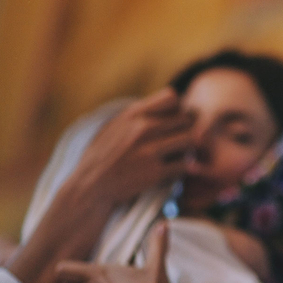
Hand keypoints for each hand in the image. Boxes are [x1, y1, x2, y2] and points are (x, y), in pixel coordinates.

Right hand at [73, 88, 195, 205]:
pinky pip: (185, 164)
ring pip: (191, 140)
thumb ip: (140, 113)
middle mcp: (142, 128)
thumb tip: (169, 98)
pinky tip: (176, 169)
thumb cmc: (105, 154)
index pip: (172, 97)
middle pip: (186, 119)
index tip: (173, 122)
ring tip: (181, 154)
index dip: (177, 109)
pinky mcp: (155, 172)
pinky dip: (185, 167)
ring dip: (190, 148)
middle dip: (188, 130)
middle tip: (181, 142)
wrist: (91, 185)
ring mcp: (149, 150)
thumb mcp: (116, 125)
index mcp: (133, 114)